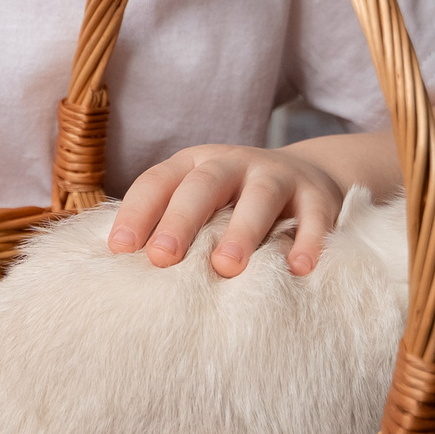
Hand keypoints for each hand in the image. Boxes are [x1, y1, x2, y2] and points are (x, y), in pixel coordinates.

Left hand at [106, 145, 344, 277]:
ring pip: (259, 196)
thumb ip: (166, 223)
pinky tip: (297, 269)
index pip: (158, 182)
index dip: (136, 213)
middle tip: (162, 258)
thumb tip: (116, 263)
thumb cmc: (234, 202)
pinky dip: (307, 241)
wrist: (310, 177)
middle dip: (180, 220)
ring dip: (241, 230)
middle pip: (203, 185)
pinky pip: (314, 217)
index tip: (119, 249)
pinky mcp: (317, 196)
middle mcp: (233, 164)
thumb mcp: (199, 201)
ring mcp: (277, 176)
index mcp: (193, 164)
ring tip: (226, 267)